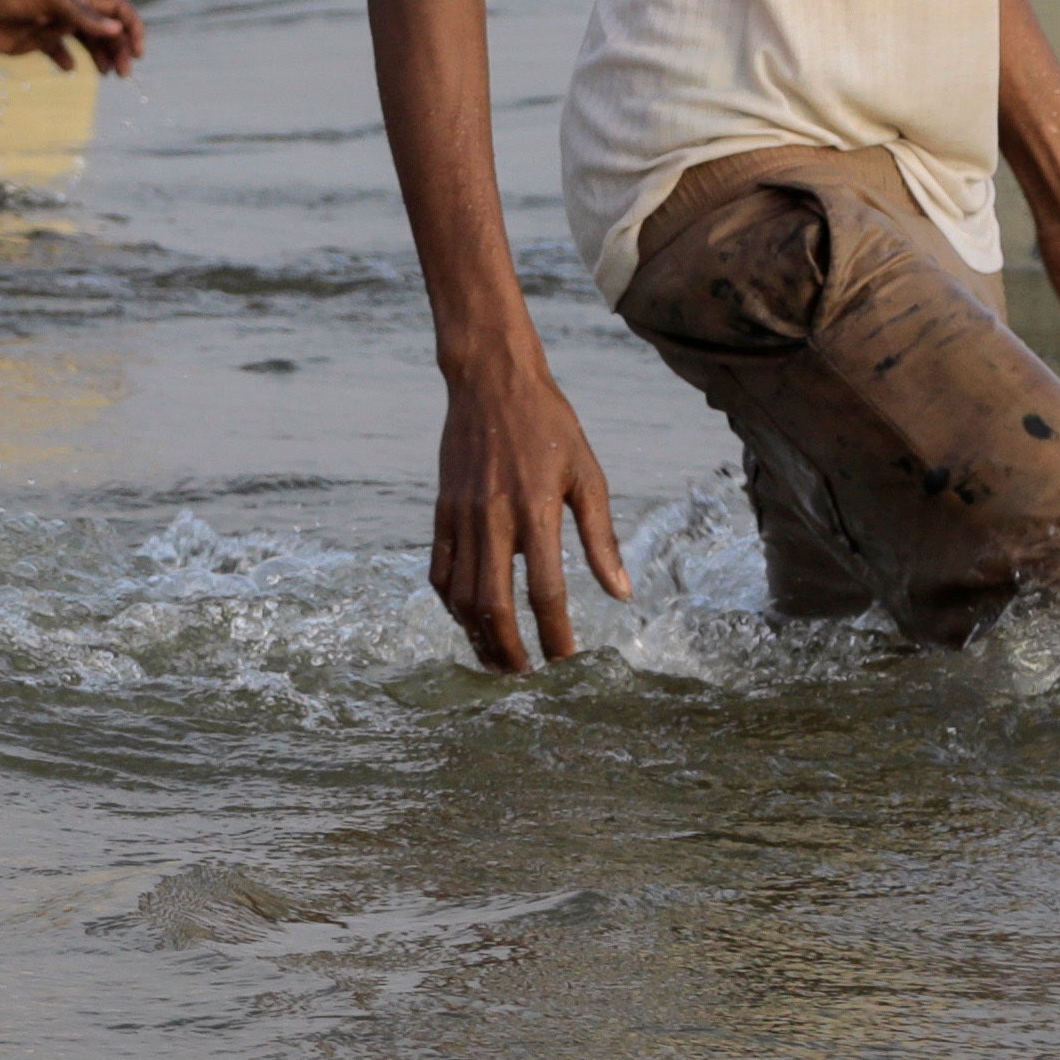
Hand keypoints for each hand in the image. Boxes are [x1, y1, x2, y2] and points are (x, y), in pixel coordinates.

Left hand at [0, 0, 142, 73]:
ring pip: (84, 41)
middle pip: (104, 29)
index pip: (116, 8)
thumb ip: (80, 15)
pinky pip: (55, 50)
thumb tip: (116, 29)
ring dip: (100, 56)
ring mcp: (47, 26)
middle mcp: (66, 12)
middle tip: (122, 75)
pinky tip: (69, 69)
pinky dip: (66, 60)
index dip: (132, 27)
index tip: (136, 53)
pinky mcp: (28, 40)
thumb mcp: (46, 1)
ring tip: (107, 74)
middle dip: (118, 49)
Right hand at [430, 331, 627, 672]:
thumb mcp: (588, 475)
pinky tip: (470, 620)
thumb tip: (620, 593)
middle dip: (510, 652)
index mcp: (536, 510)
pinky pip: (439, 572)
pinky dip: (452, 605)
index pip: (545, 592)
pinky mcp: (441, 512)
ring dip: (478, 637)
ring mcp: (461, 517)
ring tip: (499, 660)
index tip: (567, 664)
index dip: (557, 637)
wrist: (492, 381)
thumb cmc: (550, 425)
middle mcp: (494, 518)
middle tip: (527, 677)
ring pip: (460, 597)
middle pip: (494, 606)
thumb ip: (601, 537)